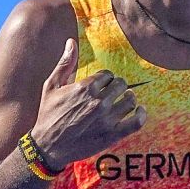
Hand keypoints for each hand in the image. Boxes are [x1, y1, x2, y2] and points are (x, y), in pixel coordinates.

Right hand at [30, 38, 146, 169]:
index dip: (106, 79)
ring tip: (124, 101)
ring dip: (129, 98)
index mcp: (84, 88)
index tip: (102, 85)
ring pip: (130, 100)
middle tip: (113, 93)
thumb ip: (65, 63)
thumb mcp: (51, 86)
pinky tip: (138, 111)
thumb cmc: (48, 115)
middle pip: (121, 85)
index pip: (108, 74)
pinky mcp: (113, 135)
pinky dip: (141, 114)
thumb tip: (71, 41)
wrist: (48, 146)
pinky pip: (137, 121)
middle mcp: (98, 102)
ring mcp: (107, 119)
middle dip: (117, 87)